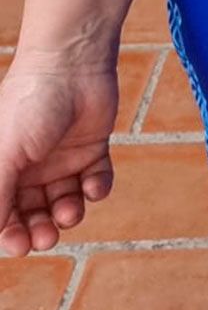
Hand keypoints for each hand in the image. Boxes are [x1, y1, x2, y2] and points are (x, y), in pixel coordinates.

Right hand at [0, 55, 117, 255]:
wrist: (73, 64)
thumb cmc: (29, 105)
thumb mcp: (4, 154)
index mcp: (4, 166)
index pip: (4, 212)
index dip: (9, 233)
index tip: (19, 245)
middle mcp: (31, 166)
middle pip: (34, 213)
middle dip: (40, 230)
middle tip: (48, 236)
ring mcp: (63, 158)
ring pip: (65, 202)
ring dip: (68, 214)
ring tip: (70, 210)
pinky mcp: (92, 148)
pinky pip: (95, 181)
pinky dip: (97, 189)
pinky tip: (94, 186)